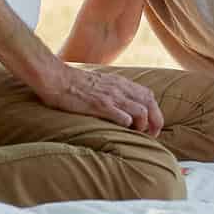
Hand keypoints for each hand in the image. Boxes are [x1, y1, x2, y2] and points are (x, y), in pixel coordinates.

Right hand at [36, 65, 164, 135]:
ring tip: (138, 135)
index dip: (154, 110)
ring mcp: (111, 96)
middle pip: (150, 103)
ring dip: (143, 125)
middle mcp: (119, 88)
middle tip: (153, 135)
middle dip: (156, 121)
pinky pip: (122, 116)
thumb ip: (111, 90)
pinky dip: (128, 125)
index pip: (148, 95)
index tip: (151, 124)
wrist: (57, 78)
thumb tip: (119, 104)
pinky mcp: (100, 105)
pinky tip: (124, 131)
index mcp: (120, 83)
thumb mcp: (99, 82)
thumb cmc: (74, 83)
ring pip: (141, 111)